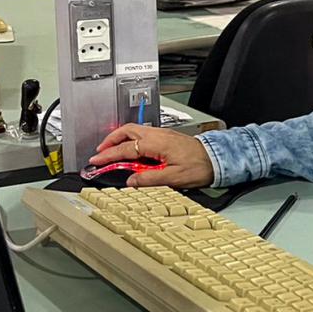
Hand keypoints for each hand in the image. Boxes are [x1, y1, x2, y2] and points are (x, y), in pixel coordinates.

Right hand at [89, 124, 213, 188]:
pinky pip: (142, 133)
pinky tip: (130, 149)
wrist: (217, 158)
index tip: (95, 162)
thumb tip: (130, 181)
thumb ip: (149, 179)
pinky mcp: (166, 136)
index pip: (125, 149)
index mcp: (156, 143)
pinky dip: (130, 139)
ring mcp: (162, 133)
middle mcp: (157, 134)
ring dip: (119, 138)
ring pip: (133, 130)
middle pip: (125, 131)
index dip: (108, 156)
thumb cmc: (200, 166)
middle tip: (99, 153)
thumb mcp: (173, 177)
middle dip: (109, 141)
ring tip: (111, 150)